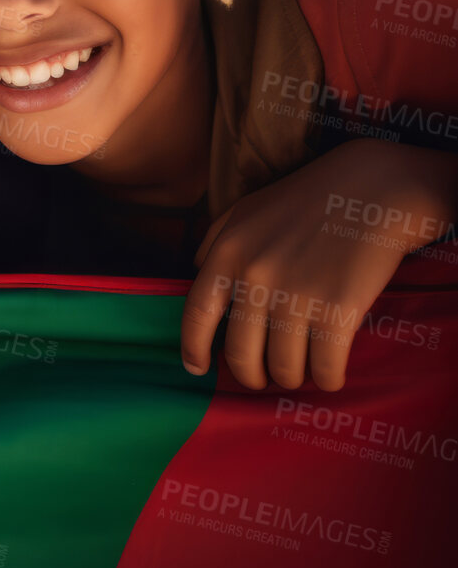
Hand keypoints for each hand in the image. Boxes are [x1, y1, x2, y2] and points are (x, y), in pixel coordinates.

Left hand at [181, 139, 454, 390]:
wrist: (374, 188)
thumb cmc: (309, 199)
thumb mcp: (246, 209)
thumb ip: (214, 240)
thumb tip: (196, 274)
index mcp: (228, 254)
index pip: (196, 314)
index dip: (193, 348)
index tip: (197, 370)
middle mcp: (254, 278)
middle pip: (240, 354)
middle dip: (251, 376)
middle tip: (264, 378)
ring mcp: (296, 296)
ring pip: (284, 367)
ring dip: (292, 378)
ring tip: (301, 370)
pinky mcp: (338, 310)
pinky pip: (325, 367)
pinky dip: (327, 379)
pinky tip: (330, 374)